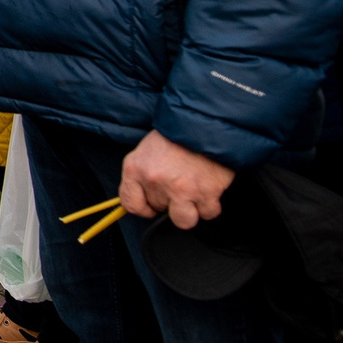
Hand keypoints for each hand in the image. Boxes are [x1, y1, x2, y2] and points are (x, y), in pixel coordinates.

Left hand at [118, 131, 233, 228]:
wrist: (208, 122)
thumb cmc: (178, 134)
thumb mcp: (147, 150)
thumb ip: (142, 175)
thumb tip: (143, 200)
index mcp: (135, 168)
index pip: (131, 204)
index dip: (144, 207)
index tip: (152, 205)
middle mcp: (155, 180)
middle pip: (159, 209)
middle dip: (170, 200)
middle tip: (180, 181)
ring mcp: (181, 189)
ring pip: (184, 220)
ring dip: (191, 209)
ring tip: (194, 191)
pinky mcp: (206, 193)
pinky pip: (208, 213)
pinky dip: (210, 204)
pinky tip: (209, 188)